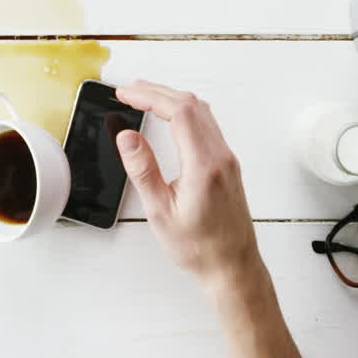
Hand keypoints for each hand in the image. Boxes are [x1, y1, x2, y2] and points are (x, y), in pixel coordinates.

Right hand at [116, 80, 259, 286]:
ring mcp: (227, 159)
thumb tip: (127, 137)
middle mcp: (220, 157)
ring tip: (145, 97)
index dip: (149, 96)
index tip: (125, 93)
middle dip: (158, 91)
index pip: (178, 113)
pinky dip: (185, 111)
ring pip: (202, 112)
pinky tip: (171, 116)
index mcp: (204, 166)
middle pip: (191, 105)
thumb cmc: (199, 247)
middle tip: (129, 90)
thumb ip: (143, 170)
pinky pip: (208, 125)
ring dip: (172, 98)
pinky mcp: (227, 164)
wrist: (232, 266)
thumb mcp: (160, 212)